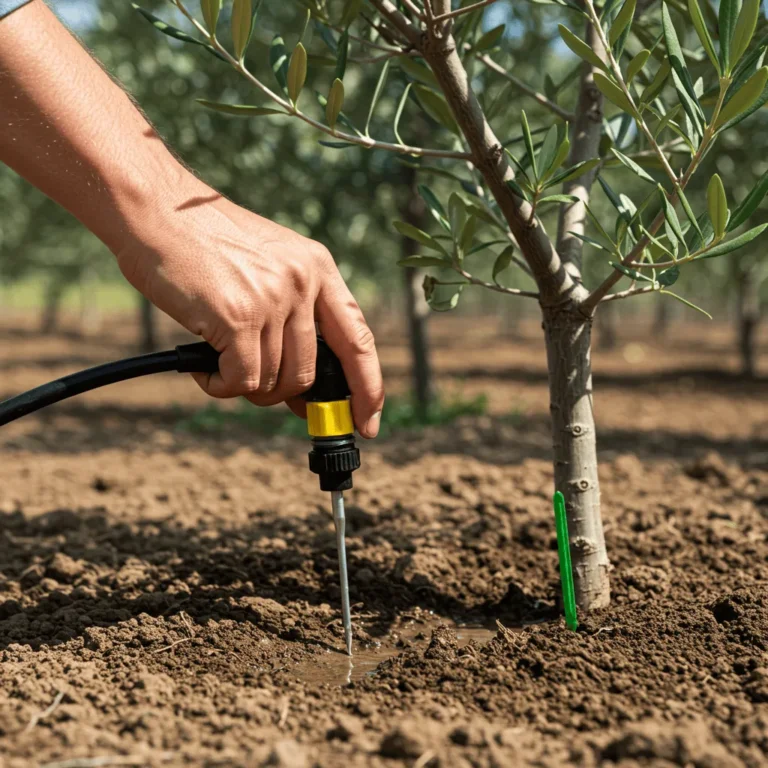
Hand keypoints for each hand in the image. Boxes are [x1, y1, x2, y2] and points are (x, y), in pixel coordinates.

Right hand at [116, 181, 383, 437]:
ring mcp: (273, 298)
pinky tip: (204, 370)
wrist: (156, 208)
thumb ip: (293, 314)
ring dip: (243, 385)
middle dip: (280, 395)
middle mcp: (303, 282)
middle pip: (307, 373)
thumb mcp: (268, 264)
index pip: (359, 340)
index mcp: (319, 268)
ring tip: (217, 361)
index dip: (368, 388)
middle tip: (250, 384)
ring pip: (272, 382)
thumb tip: (303, 386)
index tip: (367, 422)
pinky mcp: (238, 316)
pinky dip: (221, 386)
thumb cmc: (204, 243)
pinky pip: (242, 381)